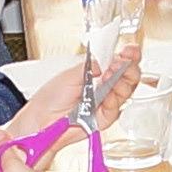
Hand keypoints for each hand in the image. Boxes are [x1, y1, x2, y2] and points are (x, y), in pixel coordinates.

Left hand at [3, 43, 142, 140]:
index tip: (131, 51)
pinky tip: (108, 95)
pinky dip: (114, 100)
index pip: (119, 63)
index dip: (128, 56)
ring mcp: (105, 103)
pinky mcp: (103, 119)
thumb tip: (104, 61)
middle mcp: (103, 88)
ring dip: (122, 81)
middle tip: (122, 62)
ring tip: (109, 76)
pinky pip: (116, 109)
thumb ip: (90, 67)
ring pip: (126, 91)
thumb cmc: (49, 98)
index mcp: (96, 74)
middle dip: (129, 67)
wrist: (40, 120)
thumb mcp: (69, 75)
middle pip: (129, 76)